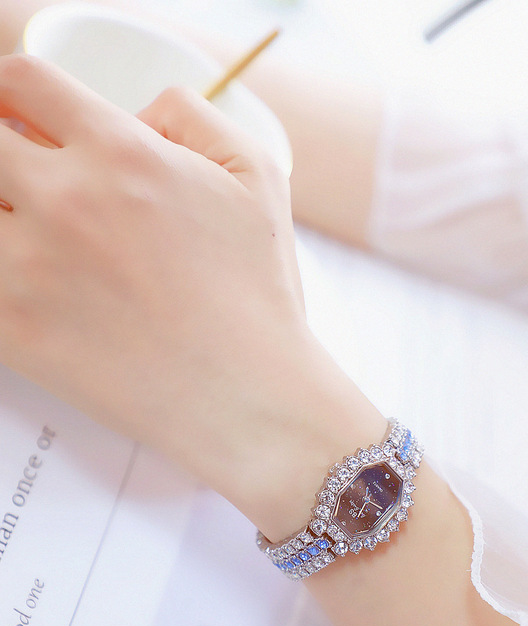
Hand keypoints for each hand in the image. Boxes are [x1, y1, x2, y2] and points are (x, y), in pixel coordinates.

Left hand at [0, 54, 384, 538]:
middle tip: (27, 182)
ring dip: (3, 215)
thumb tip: (137, 111)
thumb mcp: (257, 176)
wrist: (247, 396)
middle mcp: (67, 200)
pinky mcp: (13, 330)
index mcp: (122, 153)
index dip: (16, 94)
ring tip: (37, 238)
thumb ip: (192, 115)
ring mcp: (29, 268)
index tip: (24, 119)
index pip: (21, 81)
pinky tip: (31, 283)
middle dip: (2, 152)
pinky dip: (0, 272)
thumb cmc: (256, 297)